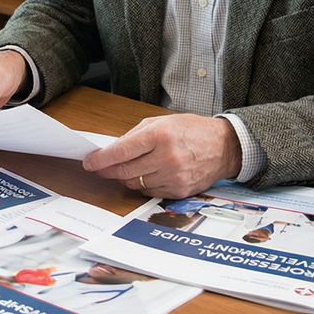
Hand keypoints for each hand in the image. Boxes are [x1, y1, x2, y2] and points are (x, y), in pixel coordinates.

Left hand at [81, 114, 241, 197]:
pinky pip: (149, 191)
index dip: (100, 159)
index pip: (121, 152)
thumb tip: (111, 150)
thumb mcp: (162, 122)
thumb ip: (134, 136)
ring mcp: (174, 176)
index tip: (89, 162)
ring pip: (134, 183)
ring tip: (126, 168)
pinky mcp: (179, 191)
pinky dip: (142, 184)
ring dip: (125, 177)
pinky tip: (146, 174)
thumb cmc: (192, 130)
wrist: (224, 146)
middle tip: (99, 168)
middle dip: (107, 170)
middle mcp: (167, 157)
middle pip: (124, 170)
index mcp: (160, 135)